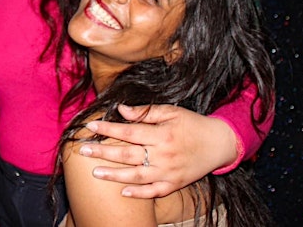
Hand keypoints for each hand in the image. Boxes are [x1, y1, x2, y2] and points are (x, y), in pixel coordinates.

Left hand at [78, 104, 237, 198]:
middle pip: (128, 155)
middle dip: (103, 152)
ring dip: (114, 175)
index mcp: (162, 134)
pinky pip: (154, 192)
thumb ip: (146, 112)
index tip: (90, 127)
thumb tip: (121, 110)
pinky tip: (122, 192)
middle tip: (83, 151)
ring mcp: (169, 172)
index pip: (129, 132)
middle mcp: (164, 155)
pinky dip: (139, 194)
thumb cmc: (193, 124)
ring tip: (95, 172)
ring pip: (137, 176)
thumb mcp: (172, 111)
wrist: (219, 144)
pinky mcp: (174, 184)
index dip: (108, 130)